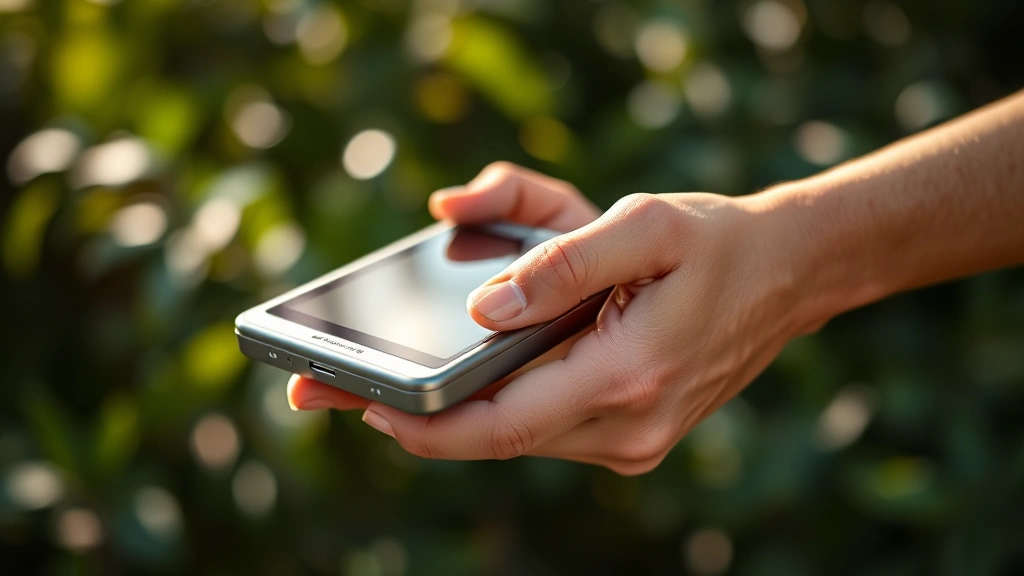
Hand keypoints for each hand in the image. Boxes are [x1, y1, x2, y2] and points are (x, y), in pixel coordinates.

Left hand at [289, 162, 804, 474]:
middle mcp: (627, 428)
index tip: (351, 400)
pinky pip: (541, 426)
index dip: (416, 423)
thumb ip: (562, 264)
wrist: (788, 275)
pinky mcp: (630, 434)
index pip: (496, 425)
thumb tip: (484, 309)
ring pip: (514, 435)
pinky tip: (460, 377)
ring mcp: (631, 440)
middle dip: (411, 417)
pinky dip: (494, 404)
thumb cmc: (715, 241)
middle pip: (493, 438)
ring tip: (384, 381)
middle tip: (329, 389)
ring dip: (451, 412)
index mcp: (626, 377)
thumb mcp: (643, 225)